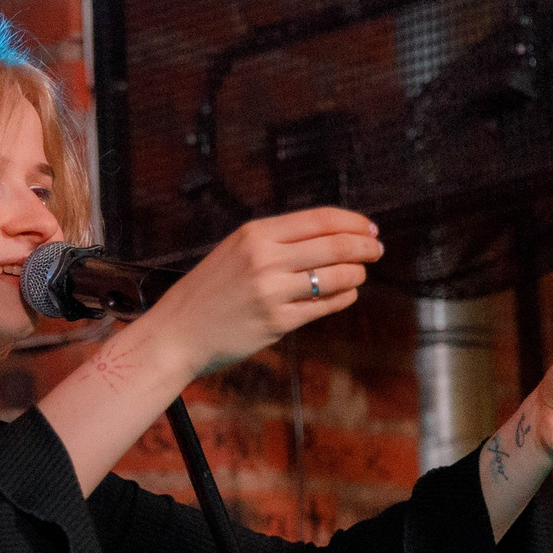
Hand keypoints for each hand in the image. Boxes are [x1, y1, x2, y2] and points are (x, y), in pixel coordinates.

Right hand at [140, 208, 385, 377]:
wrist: (176, 333)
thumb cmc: (207, 292)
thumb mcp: (234, 251)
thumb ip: (276, 241)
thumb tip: (332, 234)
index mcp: (255, 234)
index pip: (321, 219)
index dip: (354, 222)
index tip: (370, 229)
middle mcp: (264, 259)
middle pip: (336, 245)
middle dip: (366, 247)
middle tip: (377, 251)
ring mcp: (272, 292)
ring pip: (338, 276)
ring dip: (357, 274)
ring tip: (359, 274)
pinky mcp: (277, 322)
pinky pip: (325, 306)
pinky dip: (343, 298)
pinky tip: (345, 295)